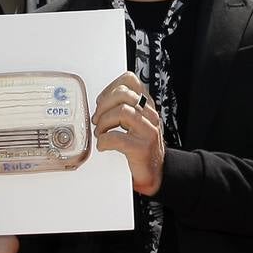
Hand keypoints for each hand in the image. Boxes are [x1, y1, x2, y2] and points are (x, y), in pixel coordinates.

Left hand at [92, 72, 164, 194]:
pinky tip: (104, 146)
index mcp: (146, 105)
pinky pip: (117, 137)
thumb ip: (123, 108)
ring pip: (122, 111)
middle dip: (103, 106)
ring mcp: (148, 131)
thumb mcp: (135, 121)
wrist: (155, 172)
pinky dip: (104, 141)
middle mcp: (150, 115)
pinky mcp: (142, 148)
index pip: (130, 80)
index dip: (110, 88)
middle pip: (123, 94)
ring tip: (101, 132)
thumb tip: (100, 103)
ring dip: (104, 122)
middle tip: (98, 119)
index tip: (102, 101)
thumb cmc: (141, 147)